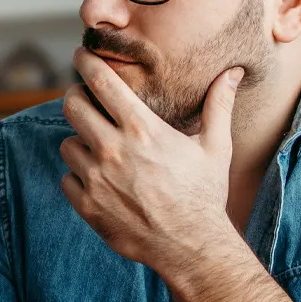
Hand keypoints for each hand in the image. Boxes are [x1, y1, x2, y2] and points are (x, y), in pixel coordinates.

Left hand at [61, 47, 243, 271]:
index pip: (101, 81)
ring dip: (79, 142)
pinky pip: (67, 179)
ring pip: (68, 144)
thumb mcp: (216, 147)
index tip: (82, 54)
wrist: (191, 247)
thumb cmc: (204, 195)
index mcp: (142, 129)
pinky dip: (79, 177)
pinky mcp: (87, 205)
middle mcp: (113, 150)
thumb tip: (232, 73)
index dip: (86, 62)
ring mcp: (97, 179)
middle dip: (76, 97)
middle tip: (85, 99)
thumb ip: (218, 105)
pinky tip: (99, 180)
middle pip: (72, 105)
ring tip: (98, 148)